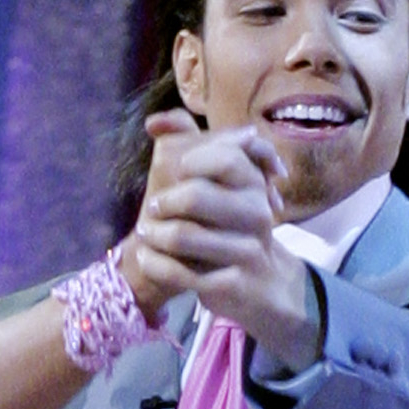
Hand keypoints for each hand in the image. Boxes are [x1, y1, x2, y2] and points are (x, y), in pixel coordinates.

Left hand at [132, 113, 320, 365]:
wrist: (262, 286)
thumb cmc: (231, 227)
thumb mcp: (222, 184)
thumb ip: (189, 144)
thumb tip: (153, 122)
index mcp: (255, 185)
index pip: (224, 158)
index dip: (192, 163)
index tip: (178, 173)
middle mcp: (258, 215)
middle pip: (197, 196)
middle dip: (164, 202)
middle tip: (152, 209)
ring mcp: (247, 251)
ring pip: (184, 236)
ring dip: (154, 234)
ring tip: (146, 233)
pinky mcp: (231, 284)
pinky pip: (180, 273)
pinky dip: (154, 264)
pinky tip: (146, 258)